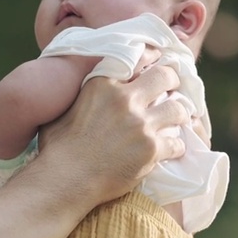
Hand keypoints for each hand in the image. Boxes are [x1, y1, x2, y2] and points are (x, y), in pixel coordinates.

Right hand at [36, 65, 189, 204]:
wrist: (66, 180)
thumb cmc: (58, 148)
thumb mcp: (64, 109)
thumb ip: (83, 96)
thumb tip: (84, 94)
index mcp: (103, 83)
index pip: (139, 58)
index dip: (152, 59)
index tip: (157, 62)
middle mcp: (125, 99)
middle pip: (165, 76)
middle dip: (172, 81)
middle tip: (173, 88)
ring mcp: (141, 124)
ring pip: (177, 109)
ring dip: (179, 115)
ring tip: (177, 120)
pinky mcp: (151, 149)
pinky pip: (177, 143)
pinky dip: (176, 147)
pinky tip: (171, 150)